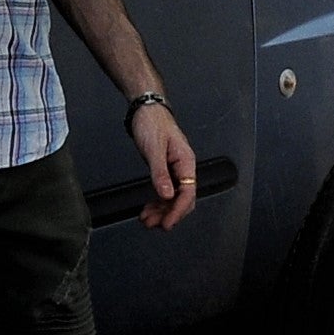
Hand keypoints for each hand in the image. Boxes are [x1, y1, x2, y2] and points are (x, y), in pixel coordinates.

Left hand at [131, 100, 198, 231]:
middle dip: (169, 214)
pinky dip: (157, 203)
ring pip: (173, 198)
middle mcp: (183, 169)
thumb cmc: (152, 123)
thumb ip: (160, 173)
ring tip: (146, 220)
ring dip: (161, 211)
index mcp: (186, 162)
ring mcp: (174, 170)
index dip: (178, 211)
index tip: (166, 223)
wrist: (145, 110)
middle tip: (153, 224)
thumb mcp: (154, 149)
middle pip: (182, 200)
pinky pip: (165, 192)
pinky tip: (148, 209)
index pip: (188, 194)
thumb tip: (167, 195)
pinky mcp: (165, 170)